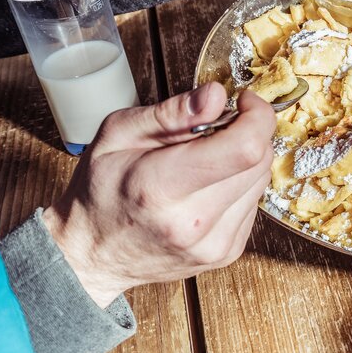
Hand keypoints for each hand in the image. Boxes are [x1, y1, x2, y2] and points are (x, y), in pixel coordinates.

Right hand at [41, 83, 274, 307]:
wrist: (90, 257)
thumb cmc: (100, 191)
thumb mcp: (118, 135)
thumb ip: (171, 113)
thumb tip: (216, 95)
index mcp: (161, 188)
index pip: (244, 148)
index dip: (256, 116)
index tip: (242, 102)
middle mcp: (194, 223)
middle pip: (259, 160)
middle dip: (247, 132)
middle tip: (214, 129)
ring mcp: (214, 244)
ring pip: (261, 180)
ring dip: (244, 159)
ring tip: (203, 160)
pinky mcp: (227, 252)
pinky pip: (253, 202)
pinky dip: (238, 185)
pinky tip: (206, 186)